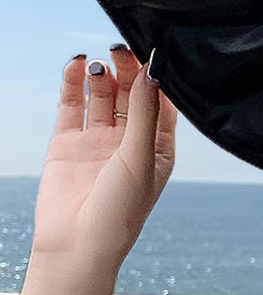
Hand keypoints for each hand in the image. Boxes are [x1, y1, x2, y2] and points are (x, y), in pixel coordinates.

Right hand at [30, 46, 177, 269]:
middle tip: (121, 49)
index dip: (157, 78)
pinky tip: (75, 64)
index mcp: (158, 148)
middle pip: (132, 94)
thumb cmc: (121, 210)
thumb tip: (151, 71)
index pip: (162, 103)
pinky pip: (72, 105)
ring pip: (103, 95)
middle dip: (129, 71)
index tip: (153, 52)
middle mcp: (130, 141)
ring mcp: (99, 140)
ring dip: (102, 74)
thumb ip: (146, 113)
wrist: (77, 245)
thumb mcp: (141, 157)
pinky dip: (73, 83)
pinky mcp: (68, 142)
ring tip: (100, 60)